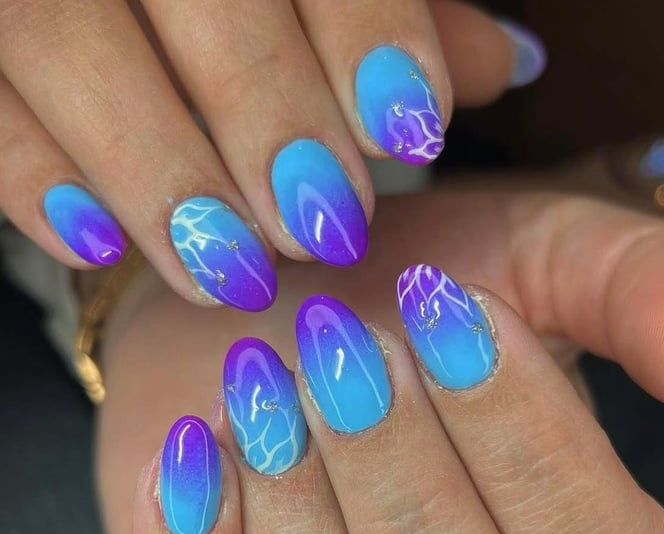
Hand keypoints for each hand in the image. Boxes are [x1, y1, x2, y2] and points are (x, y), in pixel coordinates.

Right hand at [0, 0, 537, 309]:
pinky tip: (96, 242)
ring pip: (62, 41)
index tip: (409, 125)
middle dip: (266, 111)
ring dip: (156, 171)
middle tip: (321, 223)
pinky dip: (30, 176)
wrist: (121, 0)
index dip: (366, 27)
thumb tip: (509, 62)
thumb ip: (397, 10)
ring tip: (227, 269)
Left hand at [99, 185, 663, 533]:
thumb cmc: (395, 287)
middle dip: (407, 489)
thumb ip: (630, 284)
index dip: (530, 446)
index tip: (446, 314)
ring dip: (303, 531)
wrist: (258, 316)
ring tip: (264, 393)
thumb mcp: (523, 252)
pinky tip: (196, 452)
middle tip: (345, 351)